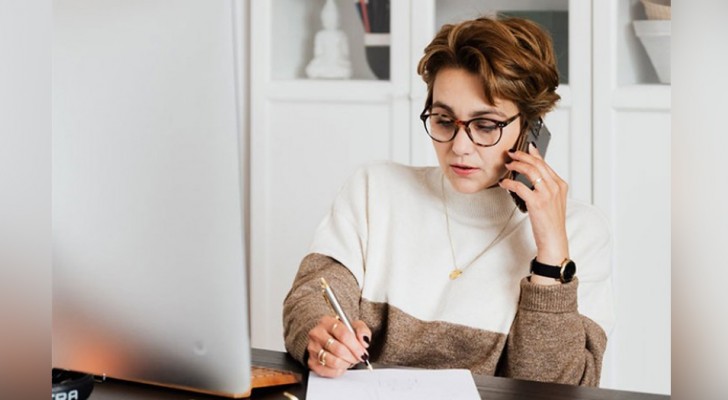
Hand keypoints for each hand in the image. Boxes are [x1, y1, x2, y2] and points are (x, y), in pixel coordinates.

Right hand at [306, 315, 371, 377]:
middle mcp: (317, 334)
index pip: (343, 334)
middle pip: (338, 349)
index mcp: (327, 322)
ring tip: (349, 360)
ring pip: (333, 361)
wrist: (328, 339)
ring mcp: (312, 348)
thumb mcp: (354, 326)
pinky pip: (328, 371)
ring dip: (346, 363)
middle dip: (352, 356)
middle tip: (358, 358)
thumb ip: (362, 331)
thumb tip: (364, 341)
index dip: (356, 346)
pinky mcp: (311, 361)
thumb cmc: (341, 333)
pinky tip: (341, 365)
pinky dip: (338, 370)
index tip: (363, 353)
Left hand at [499, 143, 568, 283]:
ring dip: (516, 165)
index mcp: (560, 185)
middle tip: (512, 154)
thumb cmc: (551, 222)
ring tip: (508, 165)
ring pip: (530, 171)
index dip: (533, 154)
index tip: (525, 147)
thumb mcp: (553, 200)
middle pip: (537, 163)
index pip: (545, 164)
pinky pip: (520, 186)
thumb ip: (545, 186)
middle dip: (522, 156)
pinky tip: (504, 183)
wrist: (554, 239)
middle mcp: (555, 187)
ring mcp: (547, 194)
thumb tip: (532, 174)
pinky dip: (510, 182)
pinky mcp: (537, 202)